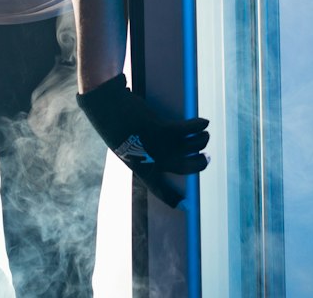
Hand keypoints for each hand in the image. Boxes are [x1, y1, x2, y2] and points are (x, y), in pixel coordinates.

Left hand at [77, 73, 208, 208]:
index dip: (172, 199)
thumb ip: (137, 150)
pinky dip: (199, 125)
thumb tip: (153, 147)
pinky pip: (188, 129)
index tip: (185, 207)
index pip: (159, 189)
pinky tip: (204, 122)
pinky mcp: (163, 128)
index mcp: (141, 168)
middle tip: (206, 158)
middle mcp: (154, 161)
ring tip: (205, 135)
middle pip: (186, 168)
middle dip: (200, 164)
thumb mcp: (121, 143)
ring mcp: (159, 146)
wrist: (106, 105)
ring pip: (191, 147)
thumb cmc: (110, 121)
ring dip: (202, 140)